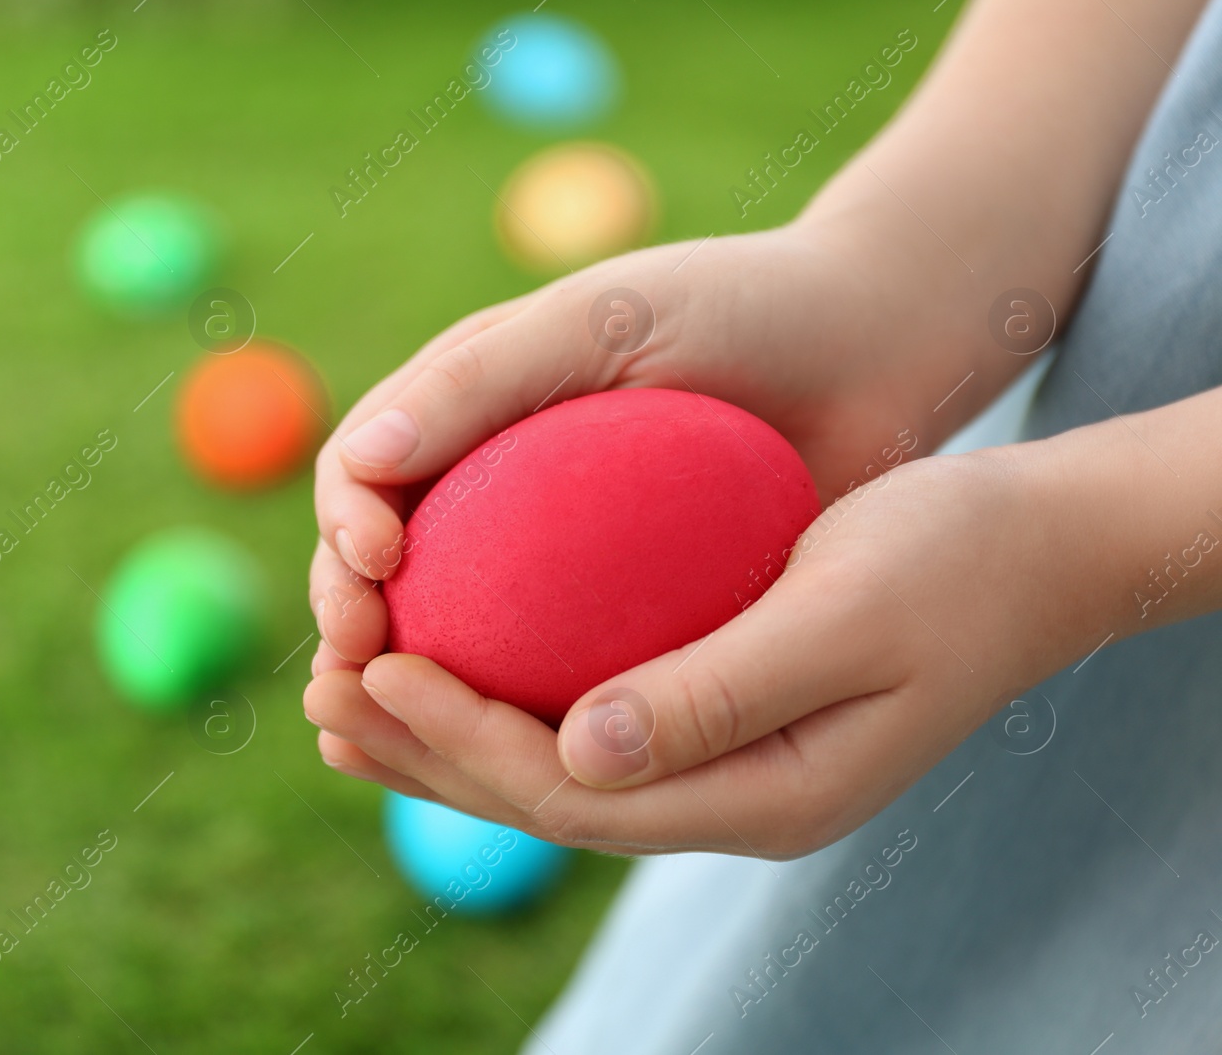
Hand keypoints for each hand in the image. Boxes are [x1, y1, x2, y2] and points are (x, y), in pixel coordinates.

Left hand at [305, 448, 1113, 856]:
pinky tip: (443, 655)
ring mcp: (722, 767)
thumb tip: (576, 749)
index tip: (380, 669)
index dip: (464, 742)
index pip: (576, 793)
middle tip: (320, 695)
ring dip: (441, 739)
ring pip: (552, 771)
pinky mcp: (713, 718)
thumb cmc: (953, 560)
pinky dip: (500, 699)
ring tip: (345, 693)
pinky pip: (582, 726)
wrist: (1034, 554)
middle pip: (544, 800)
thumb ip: (717, 692)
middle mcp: (733, 801)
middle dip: (424, 755)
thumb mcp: (847, 612)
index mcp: (766, 794)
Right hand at [308, 224, 957, 677]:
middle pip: (385, 567)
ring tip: (400, 740)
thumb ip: (482, 381)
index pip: (361, 475)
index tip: (379, 573)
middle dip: (352, 622)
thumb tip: (362, 467)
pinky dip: (525, 709)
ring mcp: (554, 551)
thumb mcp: (604, 318)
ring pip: (459, 631)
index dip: (342, 530)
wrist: (875, 347)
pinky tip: (528, 754)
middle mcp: (492, 480)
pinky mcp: (621, 608)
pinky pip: (554, 666)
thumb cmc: (741, 303)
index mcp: (465, 403)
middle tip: (359, 678)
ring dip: (416, 690)